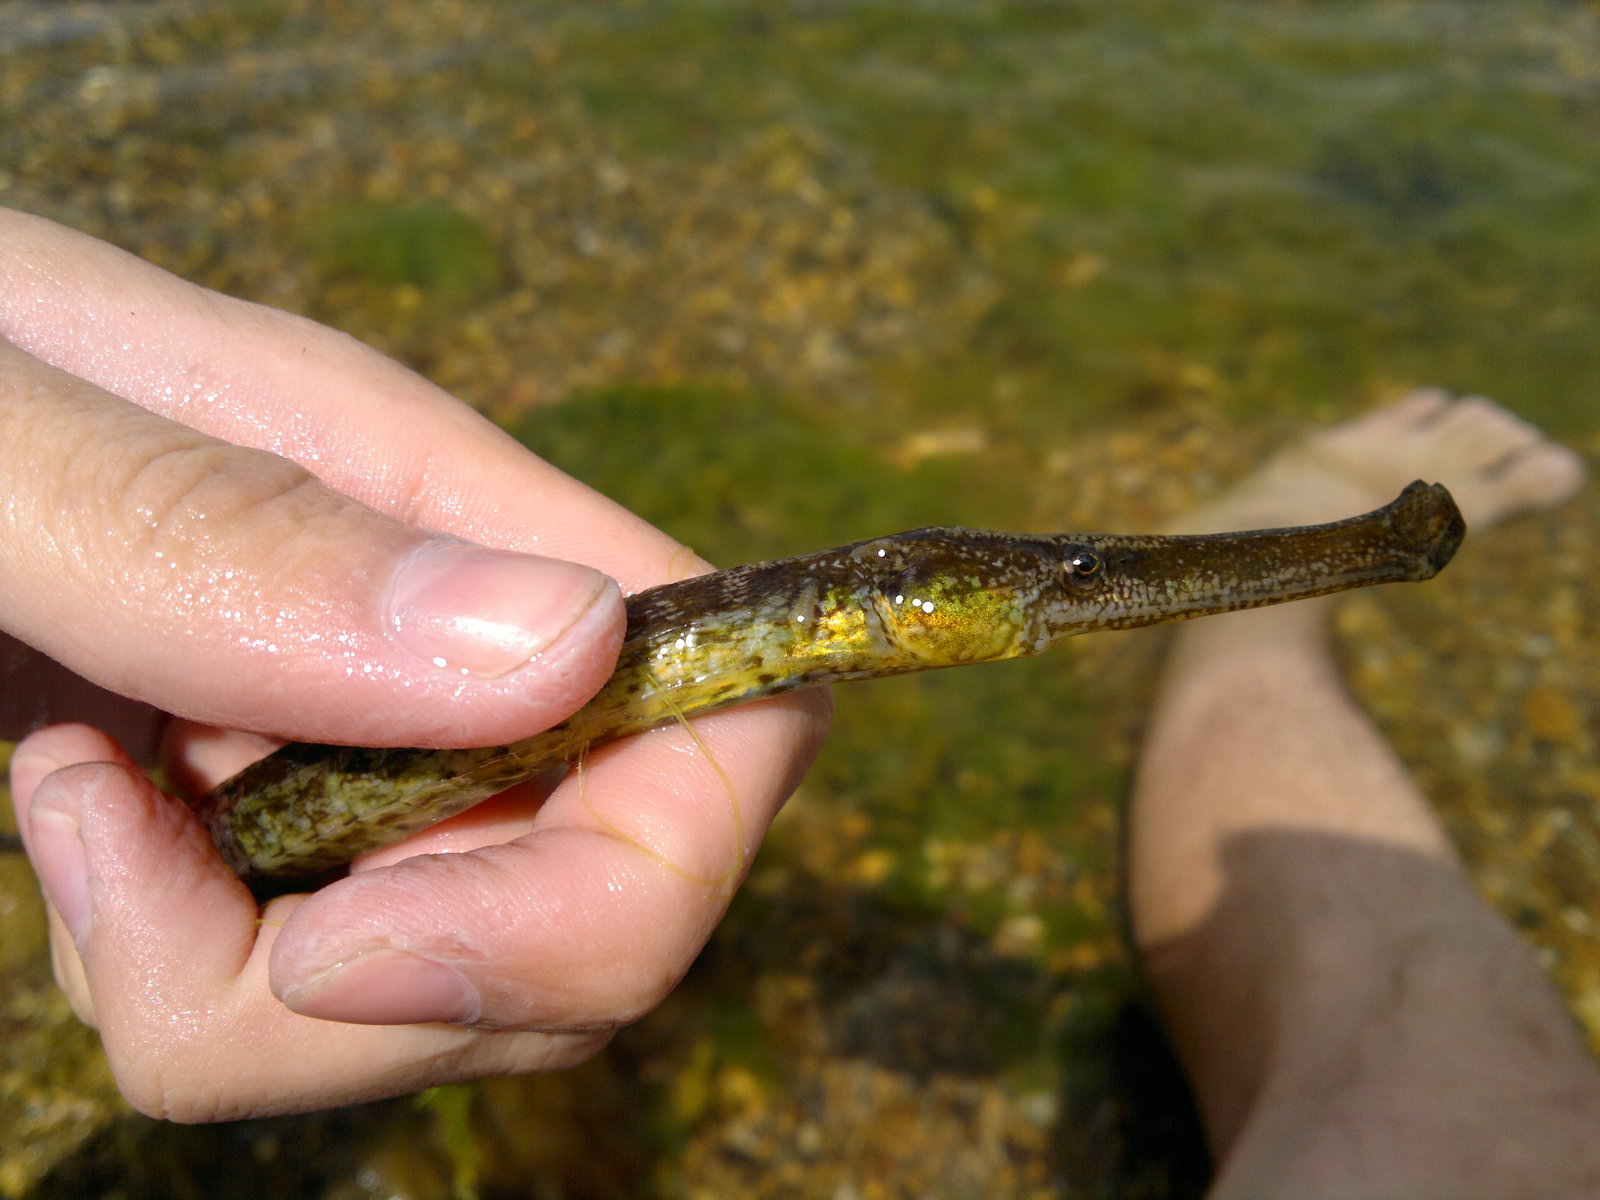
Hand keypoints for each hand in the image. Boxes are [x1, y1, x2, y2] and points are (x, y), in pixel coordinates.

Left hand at [1, 209, 829, 1119]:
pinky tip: (72, 814)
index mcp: (442, 503)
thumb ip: (251, 535)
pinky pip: (314, 989)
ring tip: (68, 808)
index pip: (730, 706)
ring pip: (457, 983)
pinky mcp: (275, 809)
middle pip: (603, 907)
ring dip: (247, 994)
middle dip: (393, 993)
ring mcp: (368, 731)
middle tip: (140, 876)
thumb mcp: (6, 434)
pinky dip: (183, 974)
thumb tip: (574, 647)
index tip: (353, 937)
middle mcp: (448, 634)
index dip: (639, 875)